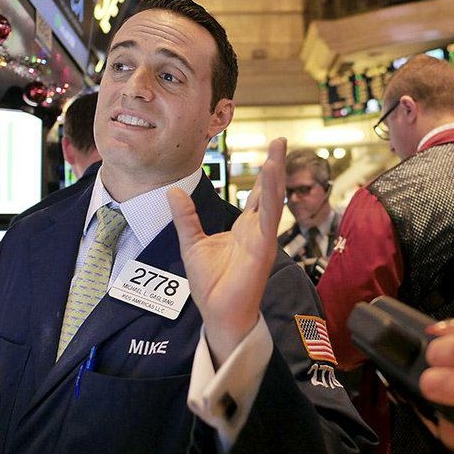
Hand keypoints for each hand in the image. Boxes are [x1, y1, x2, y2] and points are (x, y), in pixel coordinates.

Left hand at [167, 138, 285, 363]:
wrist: (218, 313)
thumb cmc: (211, 284)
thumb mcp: (192, 243)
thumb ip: (186, 217)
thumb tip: (172, 192)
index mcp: (246, 229)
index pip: (258, 195)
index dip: (264, 175)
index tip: (271, 152)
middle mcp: (258, 230)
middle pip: (269, 191)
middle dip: (275, 165)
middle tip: (281, 140)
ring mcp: (263, 238)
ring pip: (272, 200)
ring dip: (275, 174)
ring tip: (278, 149)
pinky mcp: (263, 248)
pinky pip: (268, 218)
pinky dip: (270, 196)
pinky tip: (270, 177)